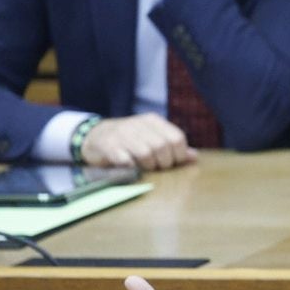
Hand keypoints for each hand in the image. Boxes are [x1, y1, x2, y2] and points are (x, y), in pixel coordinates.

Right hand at [81, 113, 195, 170]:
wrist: (95, 136)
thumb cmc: (129, 141)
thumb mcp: (152, 139)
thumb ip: (173, 147)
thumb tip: (194, 156)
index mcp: (153, 121)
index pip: (176, 138)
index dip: (178, 156)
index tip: (172, 163)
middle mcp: (138, 124)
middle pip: (162, 147)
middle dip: (163, 163)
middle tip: (156, 168)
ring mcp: (122, 133)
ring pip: (146, 154)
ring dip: (147, 166)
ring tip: (143, 168)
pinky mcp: (108, 145)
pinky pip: (126, 160)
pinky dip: (131, 167)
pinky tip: (130, 167)